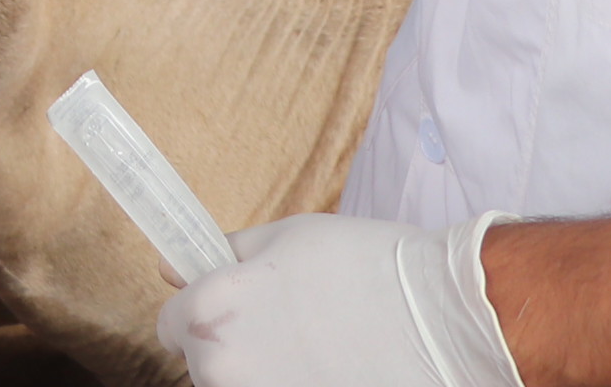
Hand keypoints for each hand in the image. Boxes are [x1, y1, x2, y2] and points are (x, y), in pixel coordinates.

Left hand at [159, 213, 522, 386]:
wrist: (440, 317)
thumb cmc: (365, 268)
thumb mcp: (285, 238)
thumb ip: (225, 256)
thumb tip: (173, 269)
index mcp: (212, 312)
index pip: (170, 326)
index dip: (197, 312)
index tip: (229, 309)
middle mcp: (223, 368)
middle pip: (205, 363)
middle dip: (235, 345)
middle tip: (288, 325)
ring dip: (264, 373)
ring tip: (317, 350)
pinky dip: (295, 385)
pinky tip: (331, 370)